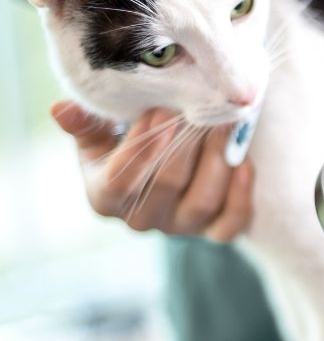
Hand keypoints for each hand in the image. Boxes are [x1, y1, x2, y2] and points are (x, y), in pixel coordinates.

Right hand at [50, 100, 253, 241]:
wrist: (166, 159)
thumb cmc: (128, 141)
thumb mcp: (102, 132)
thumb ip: (86, 122)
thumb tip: (60, 109)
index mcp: (105, 197)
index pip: (119, 182)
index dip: (141, 149)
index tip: (160, 112)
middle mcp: (142, 220)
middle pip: (166, 186)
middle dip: (185, 145)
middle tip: (200, 109)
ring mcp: (181, 228)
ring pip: (202, 203)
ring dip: (217, 161)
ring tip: (225, 124)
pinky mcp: (214, 231)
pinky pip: (231, 224)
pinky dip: (241, 195)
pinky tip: (245, 163)